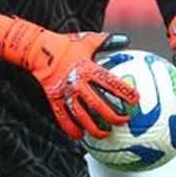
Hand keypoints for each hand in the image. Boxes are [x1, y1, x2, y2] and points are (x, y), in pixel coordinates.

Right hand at [0, 14, 138, 139]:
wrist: (39, 50)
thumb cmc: (65, 44)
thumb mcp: (88, 40)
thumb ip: (108, 41)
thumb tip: (126, 40)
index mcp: (88, 68)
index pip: (111, 83)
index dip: (124, 92)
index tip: (136, 100)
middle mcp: (78, 83)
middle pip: (98, 105)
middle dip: (113, 116)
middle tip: (123, 121)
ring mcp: (65, 93)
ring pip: (82, 116)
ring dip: (94, 128)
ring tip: (105, 135)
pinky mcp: (54, 99)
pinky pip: (63, 118)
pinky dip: (71, 129)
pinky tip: (80, 136)